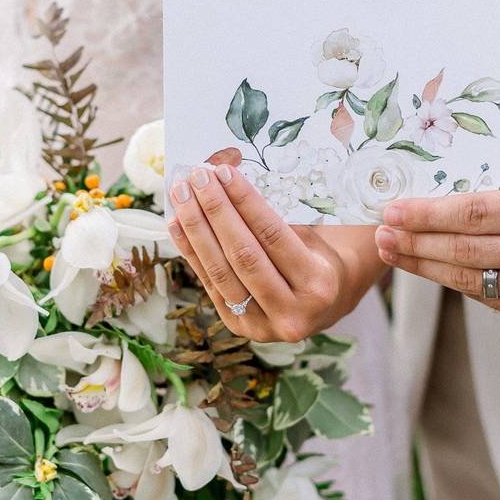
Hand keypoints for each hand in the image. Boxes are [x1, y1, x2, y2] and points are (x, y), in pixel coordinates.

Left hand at [167, 165, 349, 341]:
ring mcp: (262, 325)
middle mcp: (292, 310)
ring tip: (182, 195)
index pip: (273, 235)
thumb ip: (277, 217)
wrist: (321, 307)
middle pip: (243, 255)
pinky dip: (191, 251)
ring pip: (220, 272)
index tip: (225, 172)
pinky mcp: (237, 326)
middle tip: (198, 177)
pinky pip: (208, 284)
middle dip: (216, 211)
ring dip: (196, 228)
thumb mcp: (312, 239)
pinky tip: (177, 223)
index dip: (246, 202)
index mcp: (317, 283)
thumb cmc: (317, 261)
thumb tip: (228, 179)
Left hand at [375, 163, 499, 322]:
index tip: (393, 211)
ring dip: (426, 267)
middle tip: (381, 234)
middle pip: (466, 251)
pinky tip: (431, 268)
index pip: (475, 213)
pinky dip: (457, 282)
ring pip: (471, 280)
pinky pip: (488, 298)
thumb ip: (494, 181)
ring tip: (394, 252)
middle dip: (416, 243)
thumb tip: (433, 183)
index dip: (428, 214)